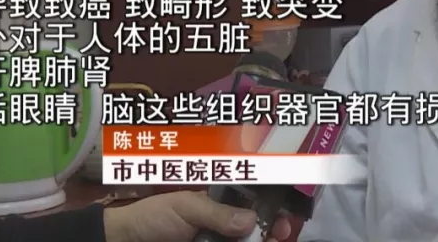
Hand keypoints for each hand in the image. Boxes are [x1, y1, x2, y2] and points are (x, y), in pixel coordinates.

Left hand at [102, 191, 292, 241]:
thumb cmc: (153, 217)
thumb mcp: (186, 206)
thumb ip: (217, 213)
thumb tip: (250, 221)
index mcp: (219, 201)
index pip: (253, 200)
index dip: (272, 205)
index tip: (284, 215)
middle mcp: (223, 222)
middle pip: (257, 224)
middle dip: (274, 228)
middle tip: (281, 233)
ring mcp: (217, 240)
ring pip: (249, 241)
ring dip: (264, 241)